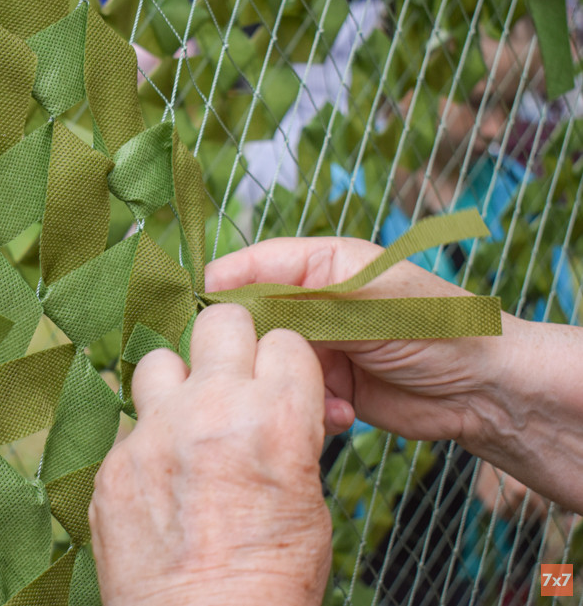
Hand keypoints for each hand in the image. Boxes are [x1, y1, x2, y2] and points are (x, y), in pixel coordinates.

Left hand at [89, 304, 331, 605]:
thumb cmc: (271, 578)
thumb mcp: (308, 497)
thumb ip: (288, 433)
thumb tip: (279, 406)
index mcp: (275, 417)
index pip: (282, 339)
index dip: (282, 363)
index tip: (276, 383)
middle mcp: (211, 410)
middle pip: (220, 322)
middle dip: (231, 344)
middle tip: (230, 378)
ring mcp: (154, 434)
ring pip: (159, 360)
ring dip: (176, 384)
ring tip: (185, 421)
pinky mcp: (114, 464)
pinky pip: (131, 427)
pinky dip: (148, 442)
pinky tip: (160, 479)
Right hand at [204, 236, 507, 443]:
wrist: (485, 391)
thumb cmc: (436, 327)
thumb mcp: (364, 302)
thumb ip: (295, 299)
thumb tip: (223, 295)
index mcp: (321, 265)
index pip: (249, 268)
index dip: (218, 289)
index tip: (194, 316)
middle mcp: (313, 303)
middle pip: (251, 321)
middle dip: (258, 350)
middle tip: (259, 371)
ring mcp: (319, 346)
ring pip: (268, 366)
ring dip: (288, 385)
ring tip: (327, 395)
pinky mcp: (326, 386)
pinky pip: (292, 397)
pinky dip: (310, 409)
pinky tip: (342, 413)